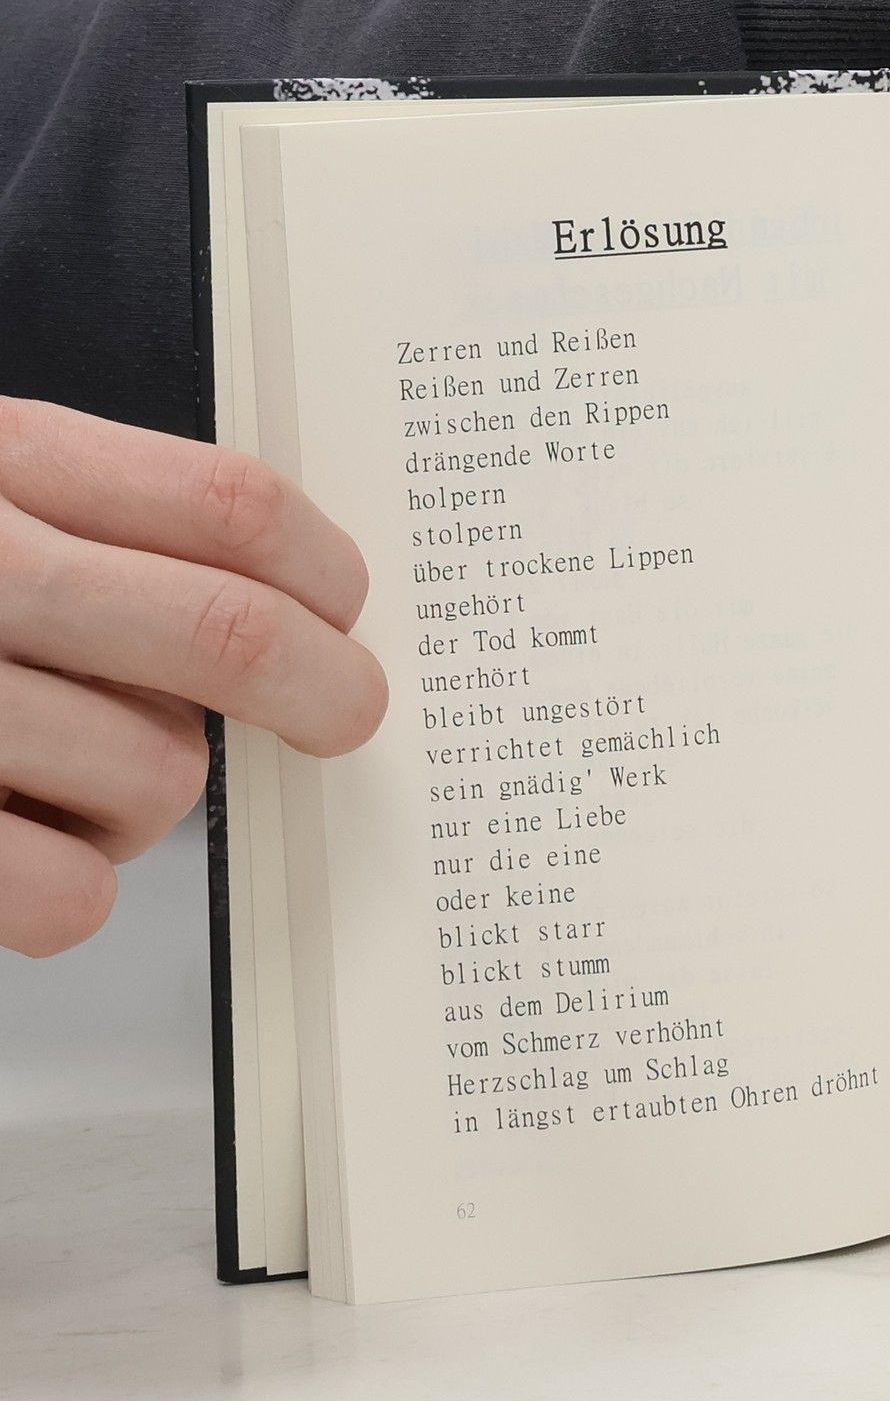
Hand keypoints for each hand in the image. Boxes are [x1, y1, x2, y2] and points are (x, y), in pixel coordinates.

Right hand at [0, 399, 386, 956]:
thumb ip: (90, 517)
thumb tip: (291, 605)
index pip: (224, 505)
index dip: (322, 569)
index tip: (346, 611)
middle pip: (225, 637)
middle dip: (324, 690)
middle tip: (342, 712)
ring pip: (159, 779)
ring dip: (148, 798)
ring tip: (70, 776)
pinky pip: (70, 896)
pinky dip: (71, 888)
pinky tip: (19, 847)